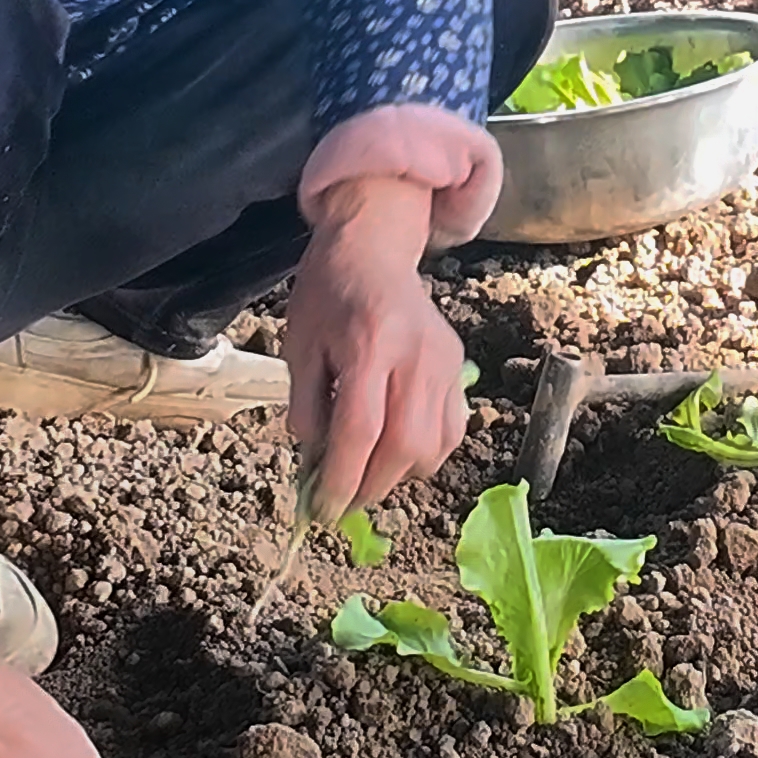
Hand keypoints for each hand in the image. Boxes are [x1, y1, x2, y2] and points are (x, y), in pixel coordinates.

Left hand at [281, 173, 465, 520]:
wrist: (373, 248)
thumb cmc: (327, 294)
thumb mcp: (299, 347)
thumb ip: (307, 408)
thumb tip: (316, 464)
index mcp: (368, 344)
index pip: (360, 430)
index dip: (341, 480)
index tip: (322, 510)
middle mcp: (414, 355)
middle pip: (403, 446)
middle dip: (370, 487)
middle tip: (342, 502)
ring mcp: (443, 362)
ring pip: (432, 446)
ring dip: (397, 476)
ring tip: (366, 474)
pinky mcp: (457, 367)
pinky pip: (451, 431)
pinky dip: (424, 455)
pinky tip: (396, 451)